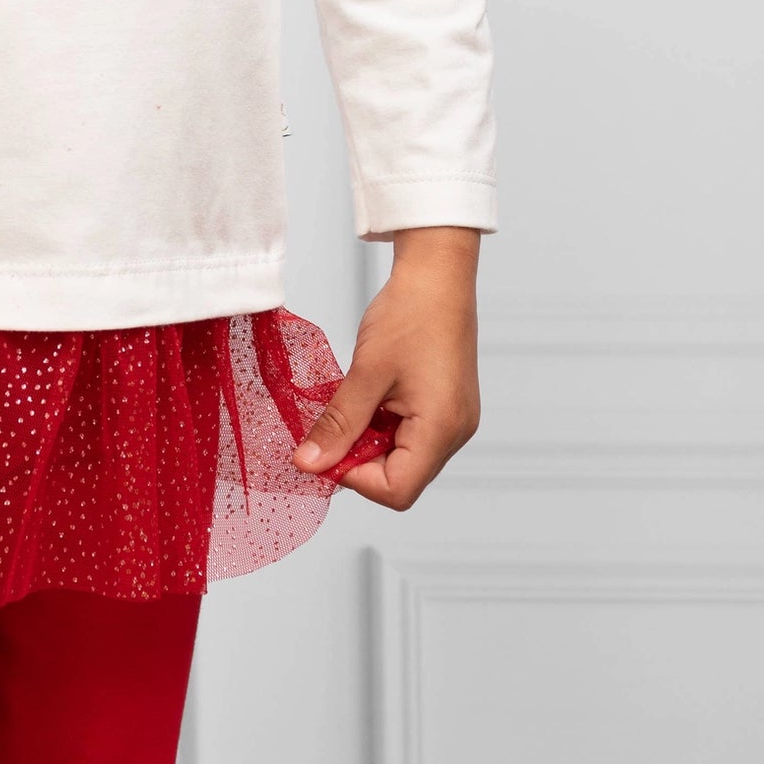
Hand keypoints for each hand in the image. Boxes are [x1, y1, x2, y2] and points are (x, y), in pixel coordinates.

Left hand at [292, 226, 480, 508]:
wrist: (436, 273)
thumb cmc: (410, 313)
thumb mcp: (366, 371)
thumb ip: (338, 424)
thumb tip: (309, 463)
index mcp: (442, 429)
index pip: (397, 490)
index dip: (354, 478)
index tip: (323, 450)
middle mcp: (454, 432)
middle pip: (401, 477)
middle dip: (359, 458)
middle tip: (329, 427)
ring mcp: (453, 420)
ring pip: (403, 455)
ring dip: (368, 439)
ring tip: (350, 403)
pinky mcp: (446, 406)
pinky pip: (411, 433)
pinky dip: (382, 424)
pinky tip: (367, 396)